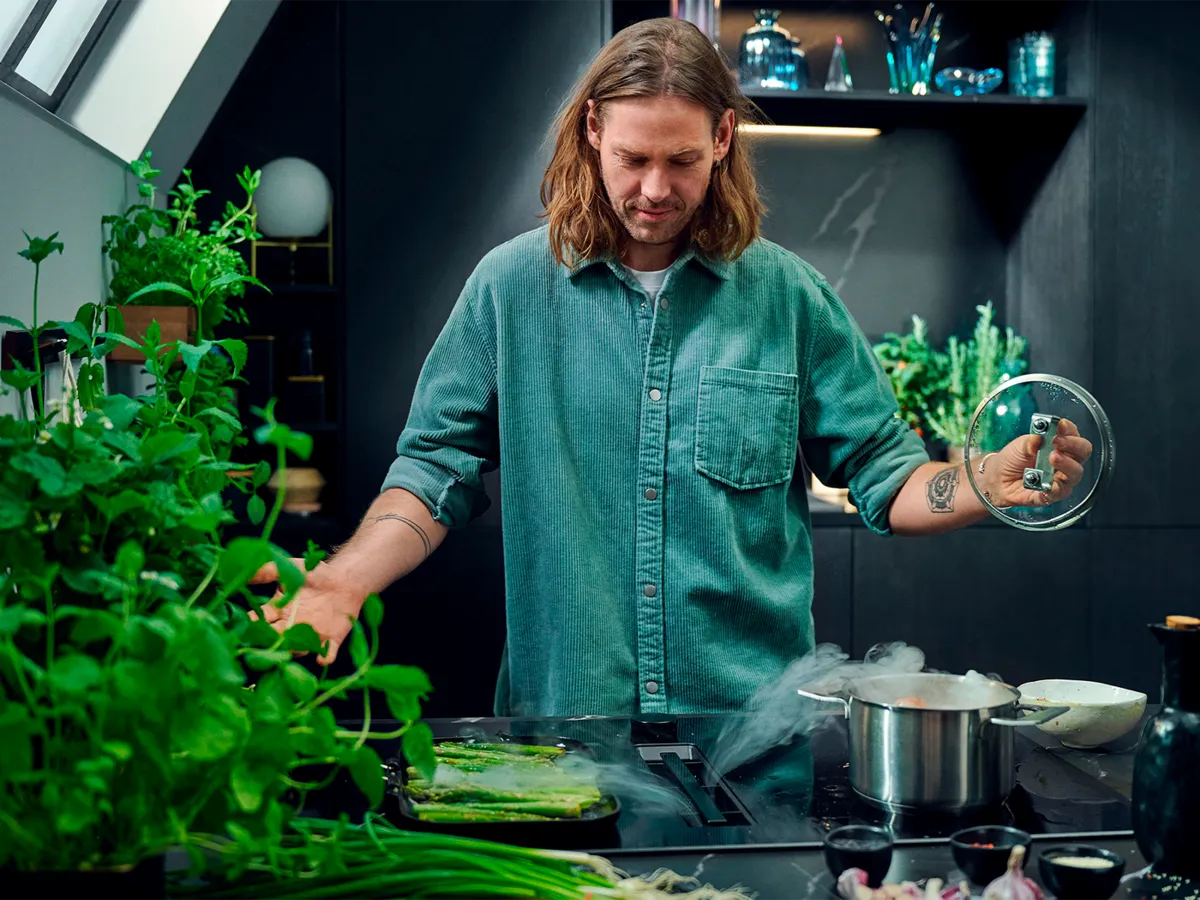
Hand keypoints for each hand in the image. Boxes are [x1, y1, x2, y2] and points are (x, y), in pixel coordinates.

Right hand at [248, 560, 367, 664]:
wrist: (345, 580)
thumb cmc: (316, 574)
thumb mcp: (292, 568)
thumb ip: (269, 571)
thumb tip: (244, 572)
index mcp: (279, 611)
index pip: (260, 620)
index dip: (253, 624)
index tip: (245, 627)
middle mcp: (291, 627)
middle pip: (275, 639)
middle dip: (269, 643)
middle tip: (266, 643)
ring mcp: (310, 635)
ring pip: (297, 650)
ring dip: (295, 650)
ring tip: (293, 648)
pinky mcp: (331, 640)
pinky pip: (327, 653)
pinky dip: (325, 657)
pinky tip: (323, 657)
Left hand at [981, 417, 1093, 508]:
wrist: (998, 478)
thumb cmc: (1012, 459)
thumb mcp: (1020, 445)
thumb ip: (1032, 440)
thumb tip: (1040, 434)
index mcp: (1060, 445)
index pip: (1074, 435)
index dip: (1069, 430)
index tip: (1061, 425)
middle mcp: (1065, 462)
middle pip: (1082, 453)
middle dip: (1073, 445)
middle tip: (1058, 441)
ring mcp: (1060, 479)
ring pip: (1075, 473)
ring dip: (1066, 464)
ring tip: (1053, 457)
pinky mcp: (1051, 495)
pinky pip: (1060, 492)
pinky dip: (1056, 486)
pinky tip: (1050, 482)